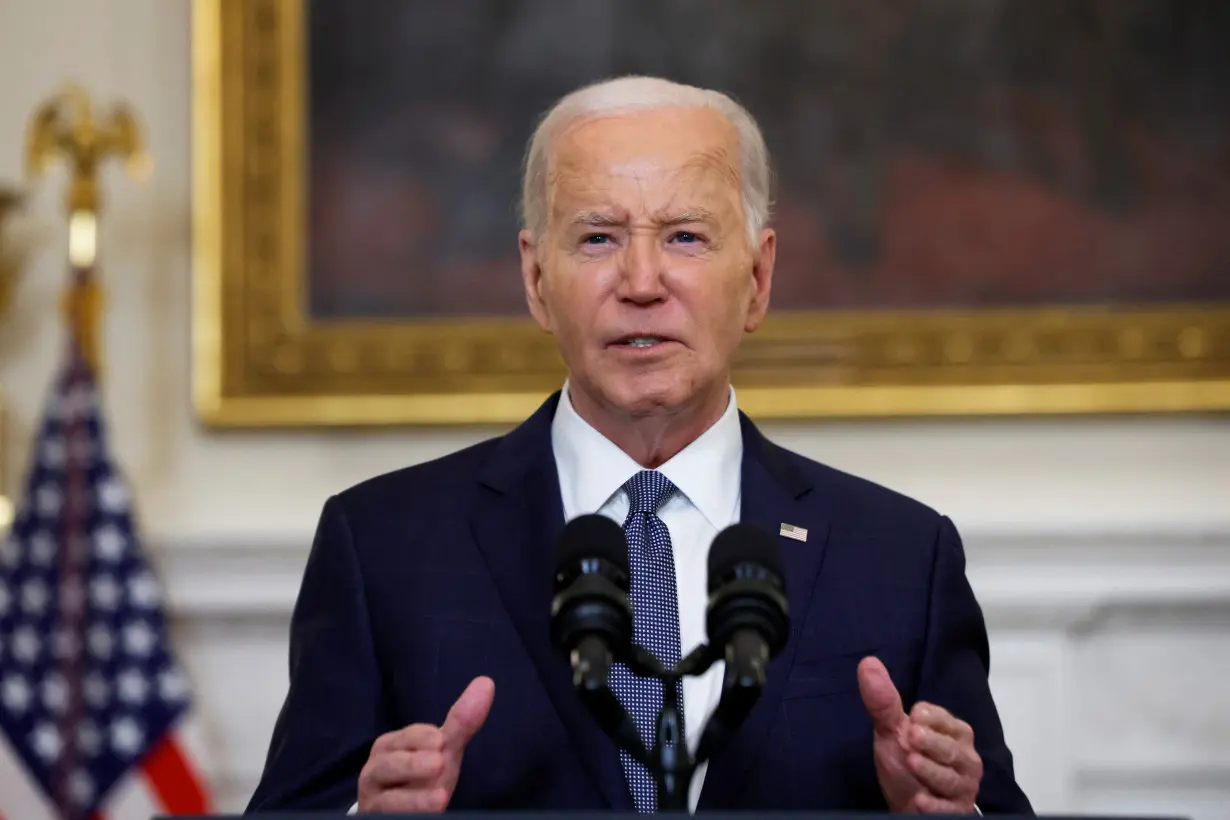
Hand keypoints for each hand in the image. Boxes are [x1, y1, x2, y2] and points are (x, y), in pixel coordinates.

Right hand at [357, 676, 494, 812]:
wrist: (405, 811)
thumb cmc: (421, 776)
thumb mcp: (443, 750)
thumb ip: (461, 721)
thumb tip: (487, 682)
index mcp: (389, 748)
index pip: (402, 739)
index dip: (419, 738)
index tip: (439, 740)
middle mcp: (375, 772)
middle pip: (387, 766)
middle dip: (411, 765)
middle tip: (438, 763)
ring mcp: (374, 800)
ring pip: (385, 799)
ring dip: (412, 799)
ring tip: (440, 799)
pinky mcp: (377, 818)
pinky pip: (387, 818)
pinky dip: (407, 815)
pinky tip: (432, 814)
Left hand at [858, 658, 981, 813]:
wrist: (910, 804)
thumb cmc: (905, 760)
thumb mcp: (892, 730)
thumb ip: (884, 702)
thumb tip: (867, 662)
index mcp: (953, 731)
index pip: (944, 720)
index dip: (929, 718)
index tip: (913, 716)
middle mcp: (964, 757)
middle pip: (950, 749)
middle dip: (932, 743)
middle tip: (911, 737)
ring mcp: (963, 785)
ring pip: (950, 778)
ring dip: (930, 771)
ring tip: (911, 763)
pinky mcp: (957, 811)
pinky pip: (949, 808)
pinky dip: (935, 805)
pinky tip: (920, 800)